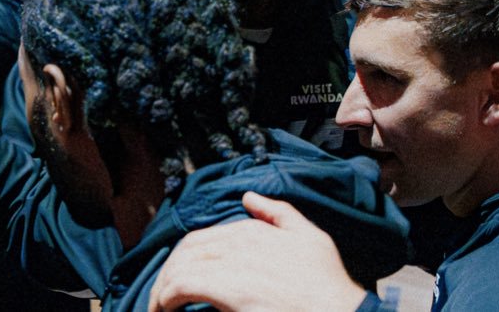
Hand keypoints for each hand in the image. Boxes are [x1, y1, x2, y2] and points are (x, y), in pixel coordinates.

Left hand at [148, 192, 364, 310]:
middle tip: (163, 294)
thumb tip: (249, 198)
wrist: (339, 310)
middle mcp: (239, 241)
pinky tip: (165, 309)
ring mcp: (232, 264)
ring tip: (159, 306)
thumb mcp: (310, 237)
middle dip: (169, 271)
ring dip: (163, 288)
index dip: (185, 257)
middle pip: (187, 250)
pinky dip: (166, 298)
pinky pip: (182, 287)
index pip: (203, 237)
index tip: (178, 276)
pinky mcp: (226, 290)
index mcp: (254, 229)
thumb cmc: (327, 282)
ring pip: (180, 267)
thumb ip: (279, 213)